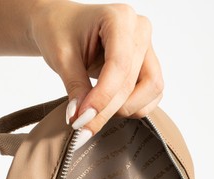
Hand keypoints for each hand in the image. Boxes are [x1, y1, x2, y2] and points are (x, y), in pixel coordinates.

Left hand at [30, 1, 163, 137]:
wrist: (62, 25)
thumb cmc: (61, 30)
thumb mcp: (61, 57)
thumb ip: (75, 87)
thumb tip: (83, 118)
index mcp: (119, 17)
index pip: (119, 65)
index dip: (102, 97)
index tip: (82, 118)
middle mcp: (139, 30)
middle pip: (132, 82)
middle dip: (107, 109)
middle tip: (83, 126)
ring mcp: (148, 49)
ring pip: (150, 90)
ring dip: (124, 109)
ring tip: (97, 111)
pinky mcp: (149, 67)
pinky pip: (152, 96)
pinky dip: (134, 108)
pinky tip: (110, 107)